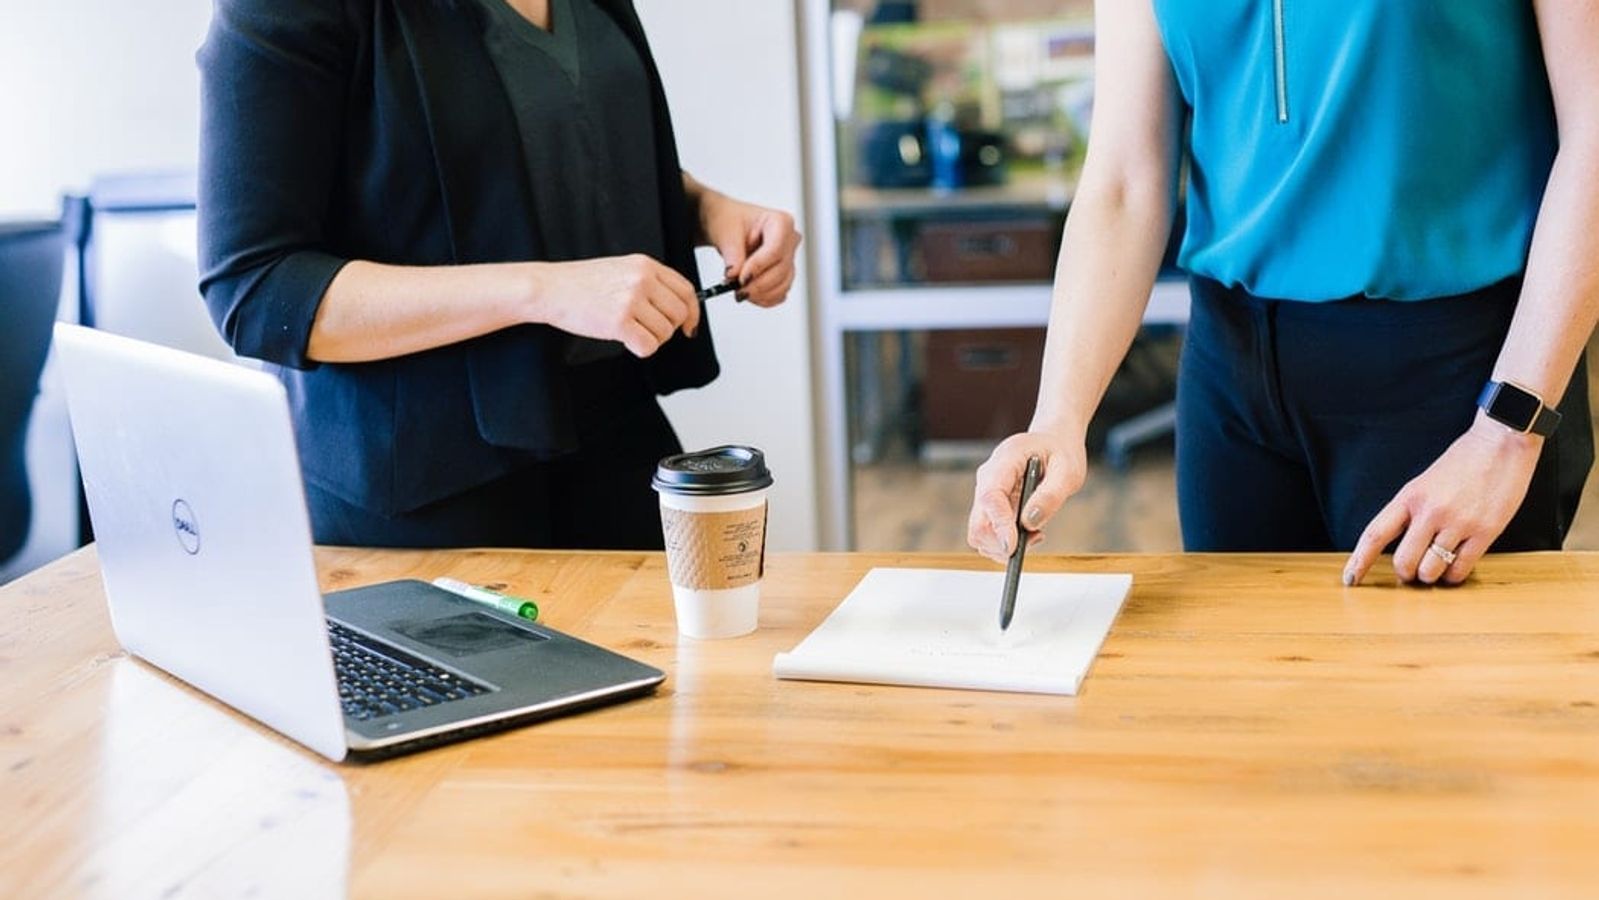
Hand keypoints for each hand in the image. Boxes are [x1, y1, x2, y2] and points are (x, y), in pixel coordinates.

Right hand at [527, 254, 699, 357]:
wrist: (550, 288)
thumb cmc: (581, 283)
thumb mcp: (621, 269)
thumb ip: (650, 283)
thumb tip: (678, 308)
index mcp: (645, 265)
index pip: (686, 290)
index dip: (692, 312)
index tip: (688, 325)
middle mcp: (642, 280)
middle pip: (679, 314)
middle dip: (667, 329)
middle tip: (648, 330)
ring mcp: (631, 300)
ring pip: (664, 332)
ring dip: (651, 339)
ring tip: (629, 331)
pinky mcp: (619, 322)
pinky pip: (648, 346)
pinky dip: (640, 349)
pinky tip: (625, 340)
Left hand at [698, 191, 801, 306]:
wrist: (727, 228)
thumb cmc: (729, 221)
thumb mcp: (725, 232)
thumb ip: (732, 254)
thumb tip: (734, 275)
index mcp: (781, 222)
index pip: (775, 249)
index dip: (759, 267)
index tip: (741, 278)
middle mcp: (789, 240)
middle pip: (781, 270)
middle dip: (757, 284)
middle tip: (736, 290)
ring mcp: (789, 259)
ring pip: (783, 284)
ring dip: (761, 294)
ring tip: (739, 292)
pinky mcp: (784, 275)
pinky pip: (780, 293)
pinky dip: (764, 298)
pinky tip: (749, 294)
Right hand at [967, 431, 1086, 563]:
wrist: (1052, 444)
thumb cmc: (1060, 453)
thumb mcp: (1067, 470)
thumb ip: (1050, 495)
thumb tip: (1030, 523)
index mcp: (1004, 460)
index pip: (990, 496)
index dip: (999, 524)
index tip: (1013, 546)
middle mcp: (987, 479)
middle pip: (978, 523)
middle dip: (1001, 543)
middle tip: (1035, 538)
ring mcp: (985, 494)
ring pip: (980, 534)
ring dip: (1006, 545)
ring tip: (1036, 532)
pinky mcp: (990, 508)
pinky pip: (989, 535)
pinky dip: (1007, 543)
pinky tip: (1030, 530)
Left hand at [1343, 414, 1543, 585]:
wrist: (1501, 444)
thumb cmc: (1461, 463)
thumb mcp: (1423, 483)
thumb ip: (1410, 511)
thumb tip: (1399, 546)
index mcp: (1409, 497)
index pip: (1375, 534)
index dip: (1359, 561)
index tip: (1350, 579)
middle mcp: (1430, 511)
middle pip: (1403, 562)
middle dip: (1405, 574)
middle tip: (1412, 572)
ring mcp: (1458, 523)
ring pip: (1431, 571)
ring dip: (1431, 577)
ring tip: (1436, 569)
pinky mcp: (1485, 532)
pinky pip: (1461, 569)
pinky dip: (1454, 576)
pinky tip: (1455, 568)